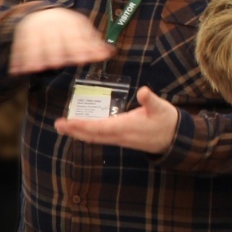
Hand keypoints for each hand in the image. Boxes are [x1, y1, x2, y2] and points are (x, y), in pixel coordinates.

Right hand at [10, 7, 114, 73]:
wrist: (41, 14)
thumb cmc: (66, 29)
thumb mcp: (80, 31)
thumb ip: (93, 44)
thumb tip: (109, 53)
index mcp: (68, 21)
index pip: (75, 35)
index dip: (81, 47)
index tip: (84, 60)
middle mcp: (52, 22)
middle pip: (54, 39)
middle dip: (56, 52)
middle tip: (58, 64)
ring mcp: (36, 27)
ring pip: (36, 43)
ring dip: (35, 56)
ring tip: (36, 68)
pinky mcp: (23, 33)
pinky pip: (21, 46)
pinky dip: (19, 58)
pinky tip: (18, 69)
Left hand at [55, 86, 179, 153]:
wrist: (174, 139)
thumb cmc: (166, 121)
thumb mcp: (161, 108)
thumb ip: (151, 100)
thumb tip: (144, 92)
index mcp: (126, 127)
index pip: (100, 127)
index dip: (84, 125)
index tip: (69, 122)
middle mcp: (119, 135)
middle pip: (92, 135)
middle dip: (74, 130)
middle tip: (58, 125)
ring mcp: (119, 138)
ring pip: (94, 137)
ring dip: (78, 132)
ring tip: (63, 127)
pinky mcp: (120, 137)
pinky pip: (99, 136)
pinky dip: (87, 133)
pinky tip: (78, 129)